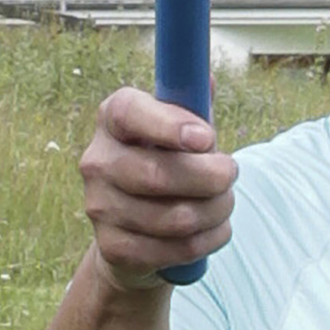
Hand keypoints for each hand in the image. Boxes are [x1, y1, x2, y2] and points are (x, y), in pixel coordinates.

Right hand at [74, 87, 234, 289]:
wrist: (135, 226)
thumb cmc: (166, 161)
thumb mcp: (180, 127)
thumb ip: (194, 104)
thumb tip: (210, 80)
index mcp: (112, 119)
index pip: (130, 113)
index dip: (169, 125)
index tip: (207, 137)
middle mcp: (97, 161)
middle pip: (157, 174)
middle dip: (211, 177)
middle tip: (231, 173)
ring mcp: (99, 207)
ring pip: (175, 217)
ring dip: (217, 210)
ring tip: (225, 202)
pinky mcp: (113, 247)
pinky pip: (176, 248)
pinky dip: (209, 240)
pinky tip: (215, 229)